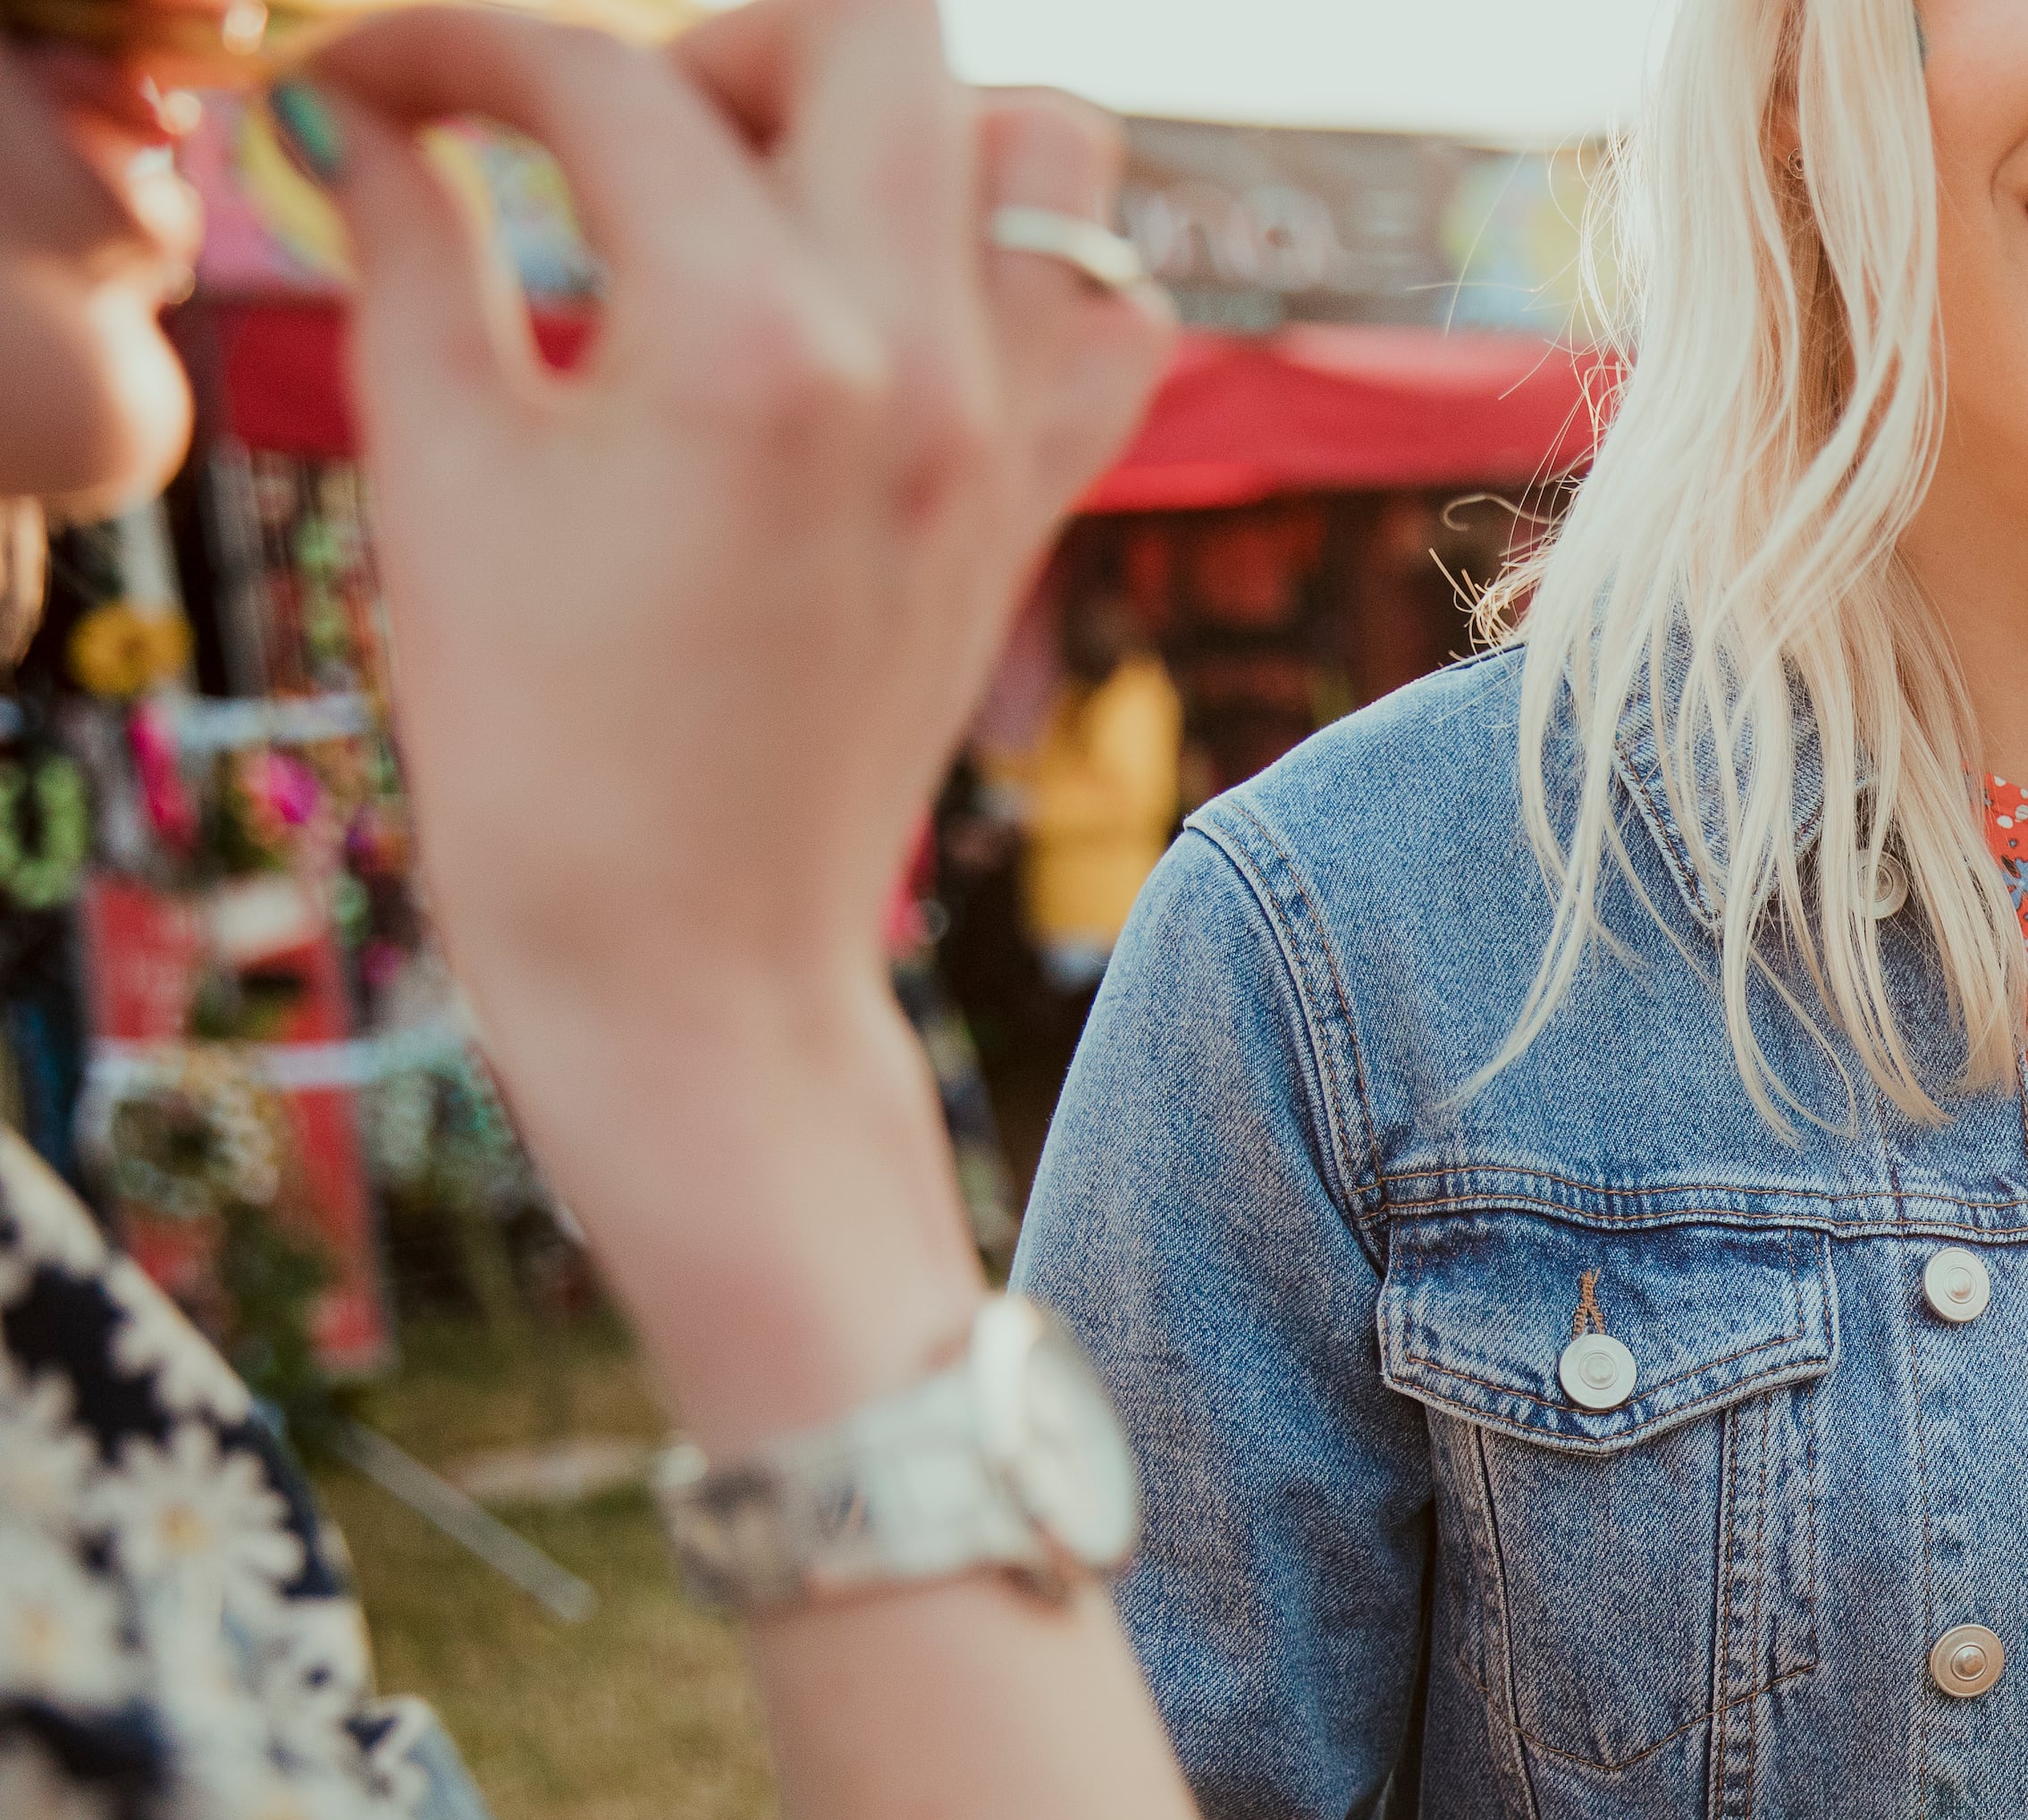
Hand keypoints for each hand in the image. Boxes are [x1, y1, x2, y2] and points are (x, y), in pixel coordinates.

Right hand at [308, 1, 1170, 1438]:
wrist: (695, 966)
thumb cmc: (543, 754)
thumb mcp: (441, 475)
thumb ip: (412, 255)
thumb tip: (371, 124)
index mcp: (756, 344)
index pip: (608, 81)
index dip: (458, 48)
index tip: (376, 87)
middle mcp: (923, 362)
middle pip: (877, 28)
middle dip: (720, 33)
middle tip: (604, 124)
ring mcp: (1007, 430)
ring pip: (1040, 144)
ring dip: (902, 122)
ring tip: (761, 198)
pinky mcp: (1039, 498)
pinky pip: (1105, 306)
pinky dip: (1021, 259)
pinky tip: (889, 306)